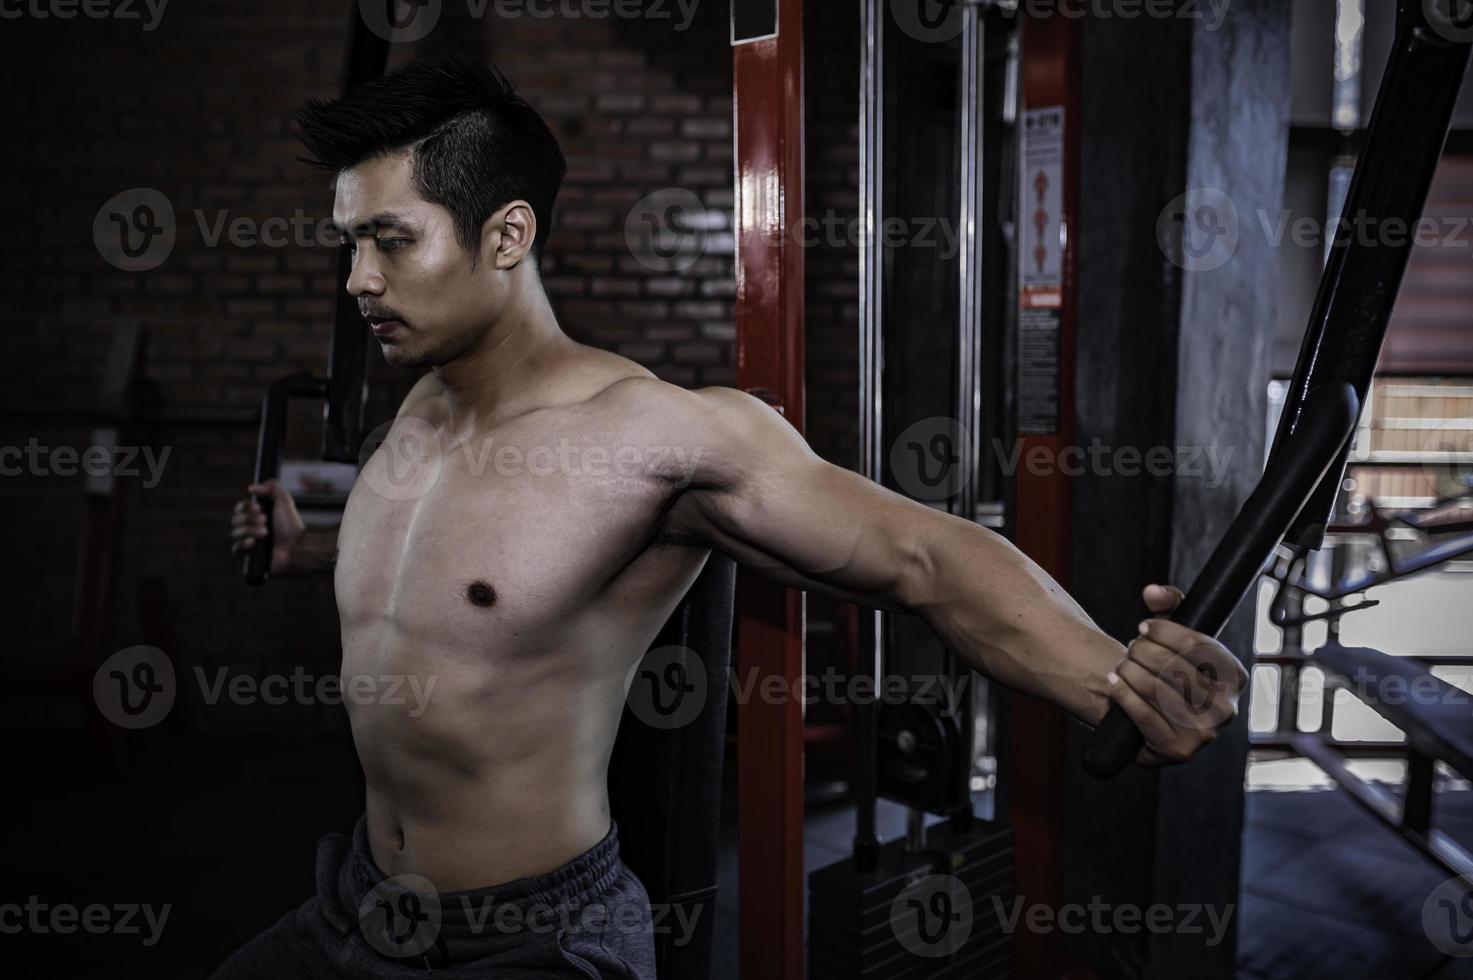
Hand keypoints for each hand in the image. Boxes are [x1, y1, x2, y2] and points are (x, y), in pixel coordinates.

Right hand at [230, 479, 304, 575]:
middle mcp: (249, 530)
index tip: (259, 508)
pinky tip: (253, 542)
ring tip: (266, 532)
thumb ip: (272, 487)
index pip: (239, 509)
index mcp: (255, 517)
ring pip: (235, 533)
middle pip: (235, 520)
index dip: (246, 507)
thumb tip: (251, 488)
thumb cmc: (291, 526)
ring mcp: (247, 545)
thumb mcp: (284, 500)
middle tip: (266, 520)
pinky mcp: (247, 558)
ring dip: (251, 530)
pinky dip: (243, 543)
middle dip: (250, 518)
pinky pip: (235, 549)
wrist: (297, 546)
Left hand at [1105, 584, 1248, 766]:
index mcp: (1235, 677)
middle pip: (1175, 668)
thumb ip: (1168, 603)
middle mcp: (1227, 708)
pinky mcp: (1177, 750)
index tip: (1143, 628)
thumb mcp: (1173, 632)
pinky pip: (1144, 716)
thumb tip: (1152, 592)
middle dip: (1144, 652)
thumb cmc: (1167, 665)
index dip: (1166, 632)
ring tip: (1122, 665)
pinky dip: (1123, 694)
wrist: (1152, 710)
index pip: (1200, 646)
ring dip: (1130, 671)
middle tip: (1131, 649)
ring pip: (1157, 690)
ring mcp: (1204, 733)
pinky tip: (1113, 681)